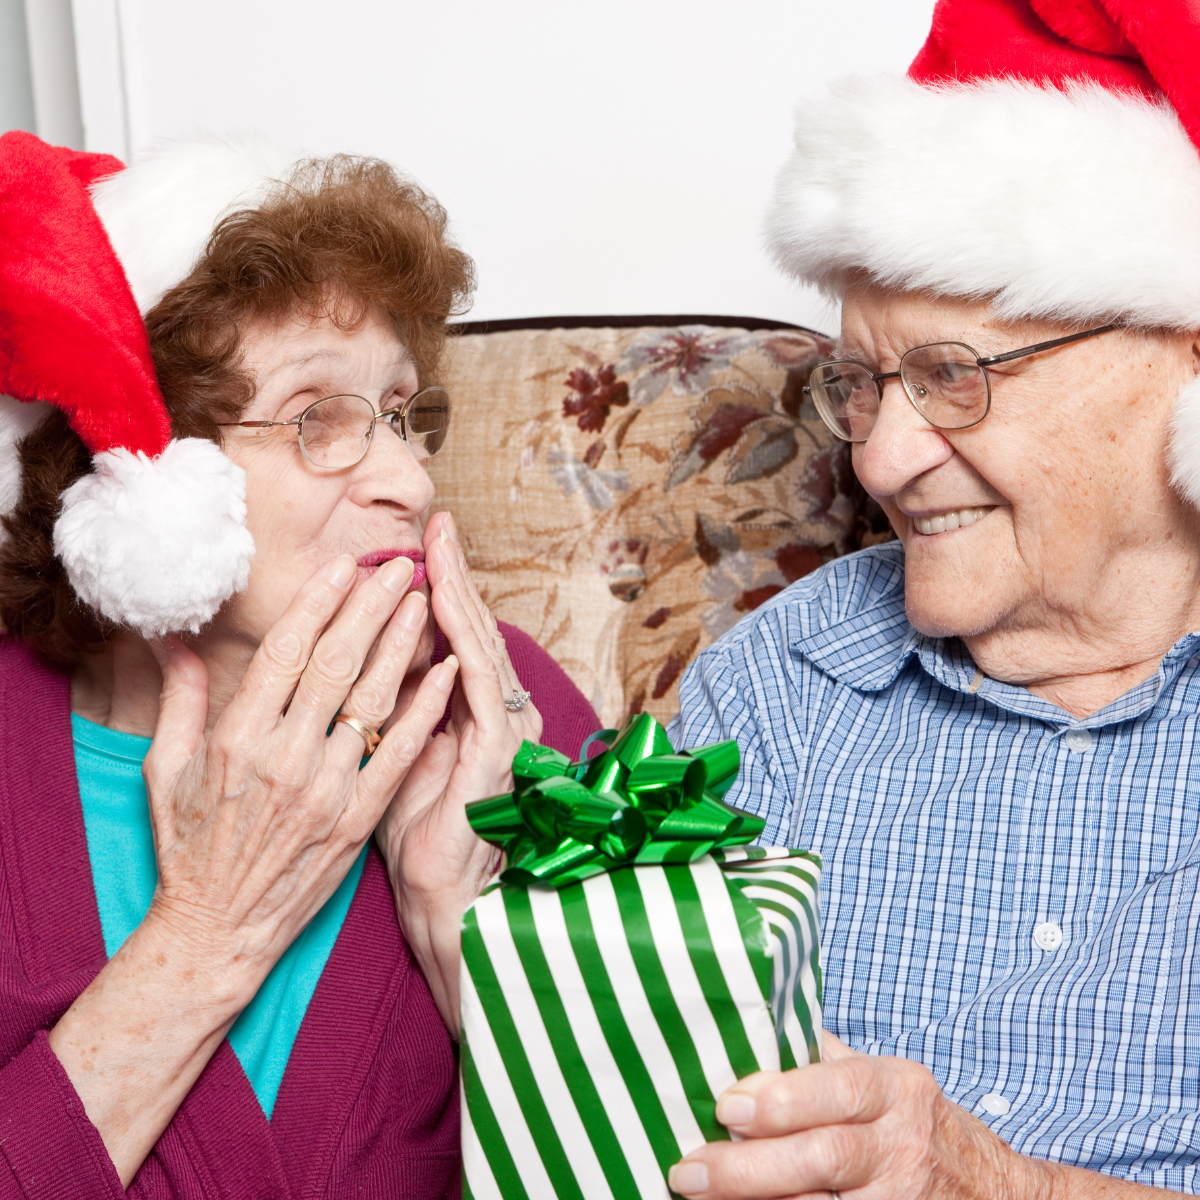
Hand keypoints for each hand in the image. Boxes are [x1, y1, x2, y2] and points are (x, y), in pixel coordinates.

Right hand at [51, 552, 454, 1183]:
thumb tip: (170, 638)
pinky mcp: (358, 819)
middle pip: (337, 664)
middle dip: (371, 608)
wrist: (218, 930)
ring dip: (401, 645)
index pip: (286, 654)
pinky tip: (446, 672)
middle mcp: (285, 758)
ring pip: (372, 701)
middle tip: (399, 565)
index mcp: (237, 739)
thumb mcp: (167, 770)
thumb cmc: (188, 847)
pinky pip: (398, 754)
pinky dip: (424, 710)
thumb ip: (180, 699)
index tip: (343, 565)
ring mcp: (326, 789)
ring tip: (423, 601)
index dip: (318, 603)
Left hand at [376, 511, 542, 1030]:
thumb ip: (372, 703)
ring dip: (457, 600)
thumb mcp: (382, 753)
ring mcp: (497, 729)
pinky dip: (466, 656)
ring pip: (475, 650)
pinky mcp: (496, 755)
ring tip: (441, 554)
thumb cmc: (410, 824)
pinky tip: (451, 623)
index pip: (439, 634)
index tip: (403, 545)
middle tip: (435, 525)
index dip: (425, 588)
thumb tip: (337, 658)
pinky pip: (480, 695)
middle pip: (463, 629)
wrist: (443, 890)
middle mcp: (483, 709)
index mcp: (453, 706)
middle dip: (446, 575)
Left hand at [667, 1035, 1054, 1199]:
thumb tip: (747, 1025)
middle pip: (824, 1158)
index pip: (838, 1089)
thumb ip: (822, 1060)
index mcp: (896, 1089)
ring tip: (703, 1197)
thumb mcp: (884, 1081)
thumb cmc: (918, 1124)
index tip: (727, 1105)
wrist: (1000, 1194)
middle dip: (750, 1167)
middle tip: (691, 1169)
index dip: (782, 1099)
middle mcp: (904, 1145)